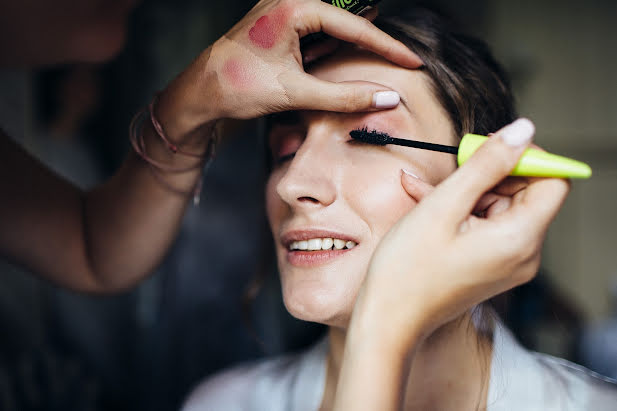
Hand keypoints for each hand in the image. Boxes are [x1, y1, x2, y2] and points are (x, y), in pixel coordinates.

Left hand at [156, 0, 421, 141]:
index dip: (387, 48)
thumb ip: (345, 96)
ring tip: (377, 63)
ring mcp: (282, 12)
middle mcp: (288, 1)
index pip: (354, 27)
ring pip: (330, 28)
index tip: (413, 61)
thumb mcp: (297, 93)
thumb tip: (385, 98)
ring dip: (350, 47)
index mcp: (294, 7)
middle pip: (345, 23)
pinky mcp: (278, 27)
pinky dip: (329, 50)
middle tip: (402, 61)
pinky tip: (338, 62)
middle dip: (371, 44)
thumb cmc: (238, 86)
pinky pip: (314, 34)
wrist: (200, 93)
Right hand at [356, 118, 570, 347]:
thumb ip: (486, 165)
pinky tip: (425, 202)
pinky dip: (461, 210)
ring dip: (467, 191)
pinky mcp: (490, 265)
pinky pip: (486, 225)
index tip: (489, 149)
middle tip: (452, 166)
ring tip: (424, 190)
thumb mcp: (443, 206)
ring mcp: (507, 262)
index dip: (526, 157)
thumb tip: (523, 130)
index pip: (553, 181)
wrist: (388, 320)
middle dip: (489, 173)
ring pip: (499, 207)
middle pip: (525, 193)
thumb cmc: (408, 270)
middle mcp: (523, 253)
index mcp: (519, 239)